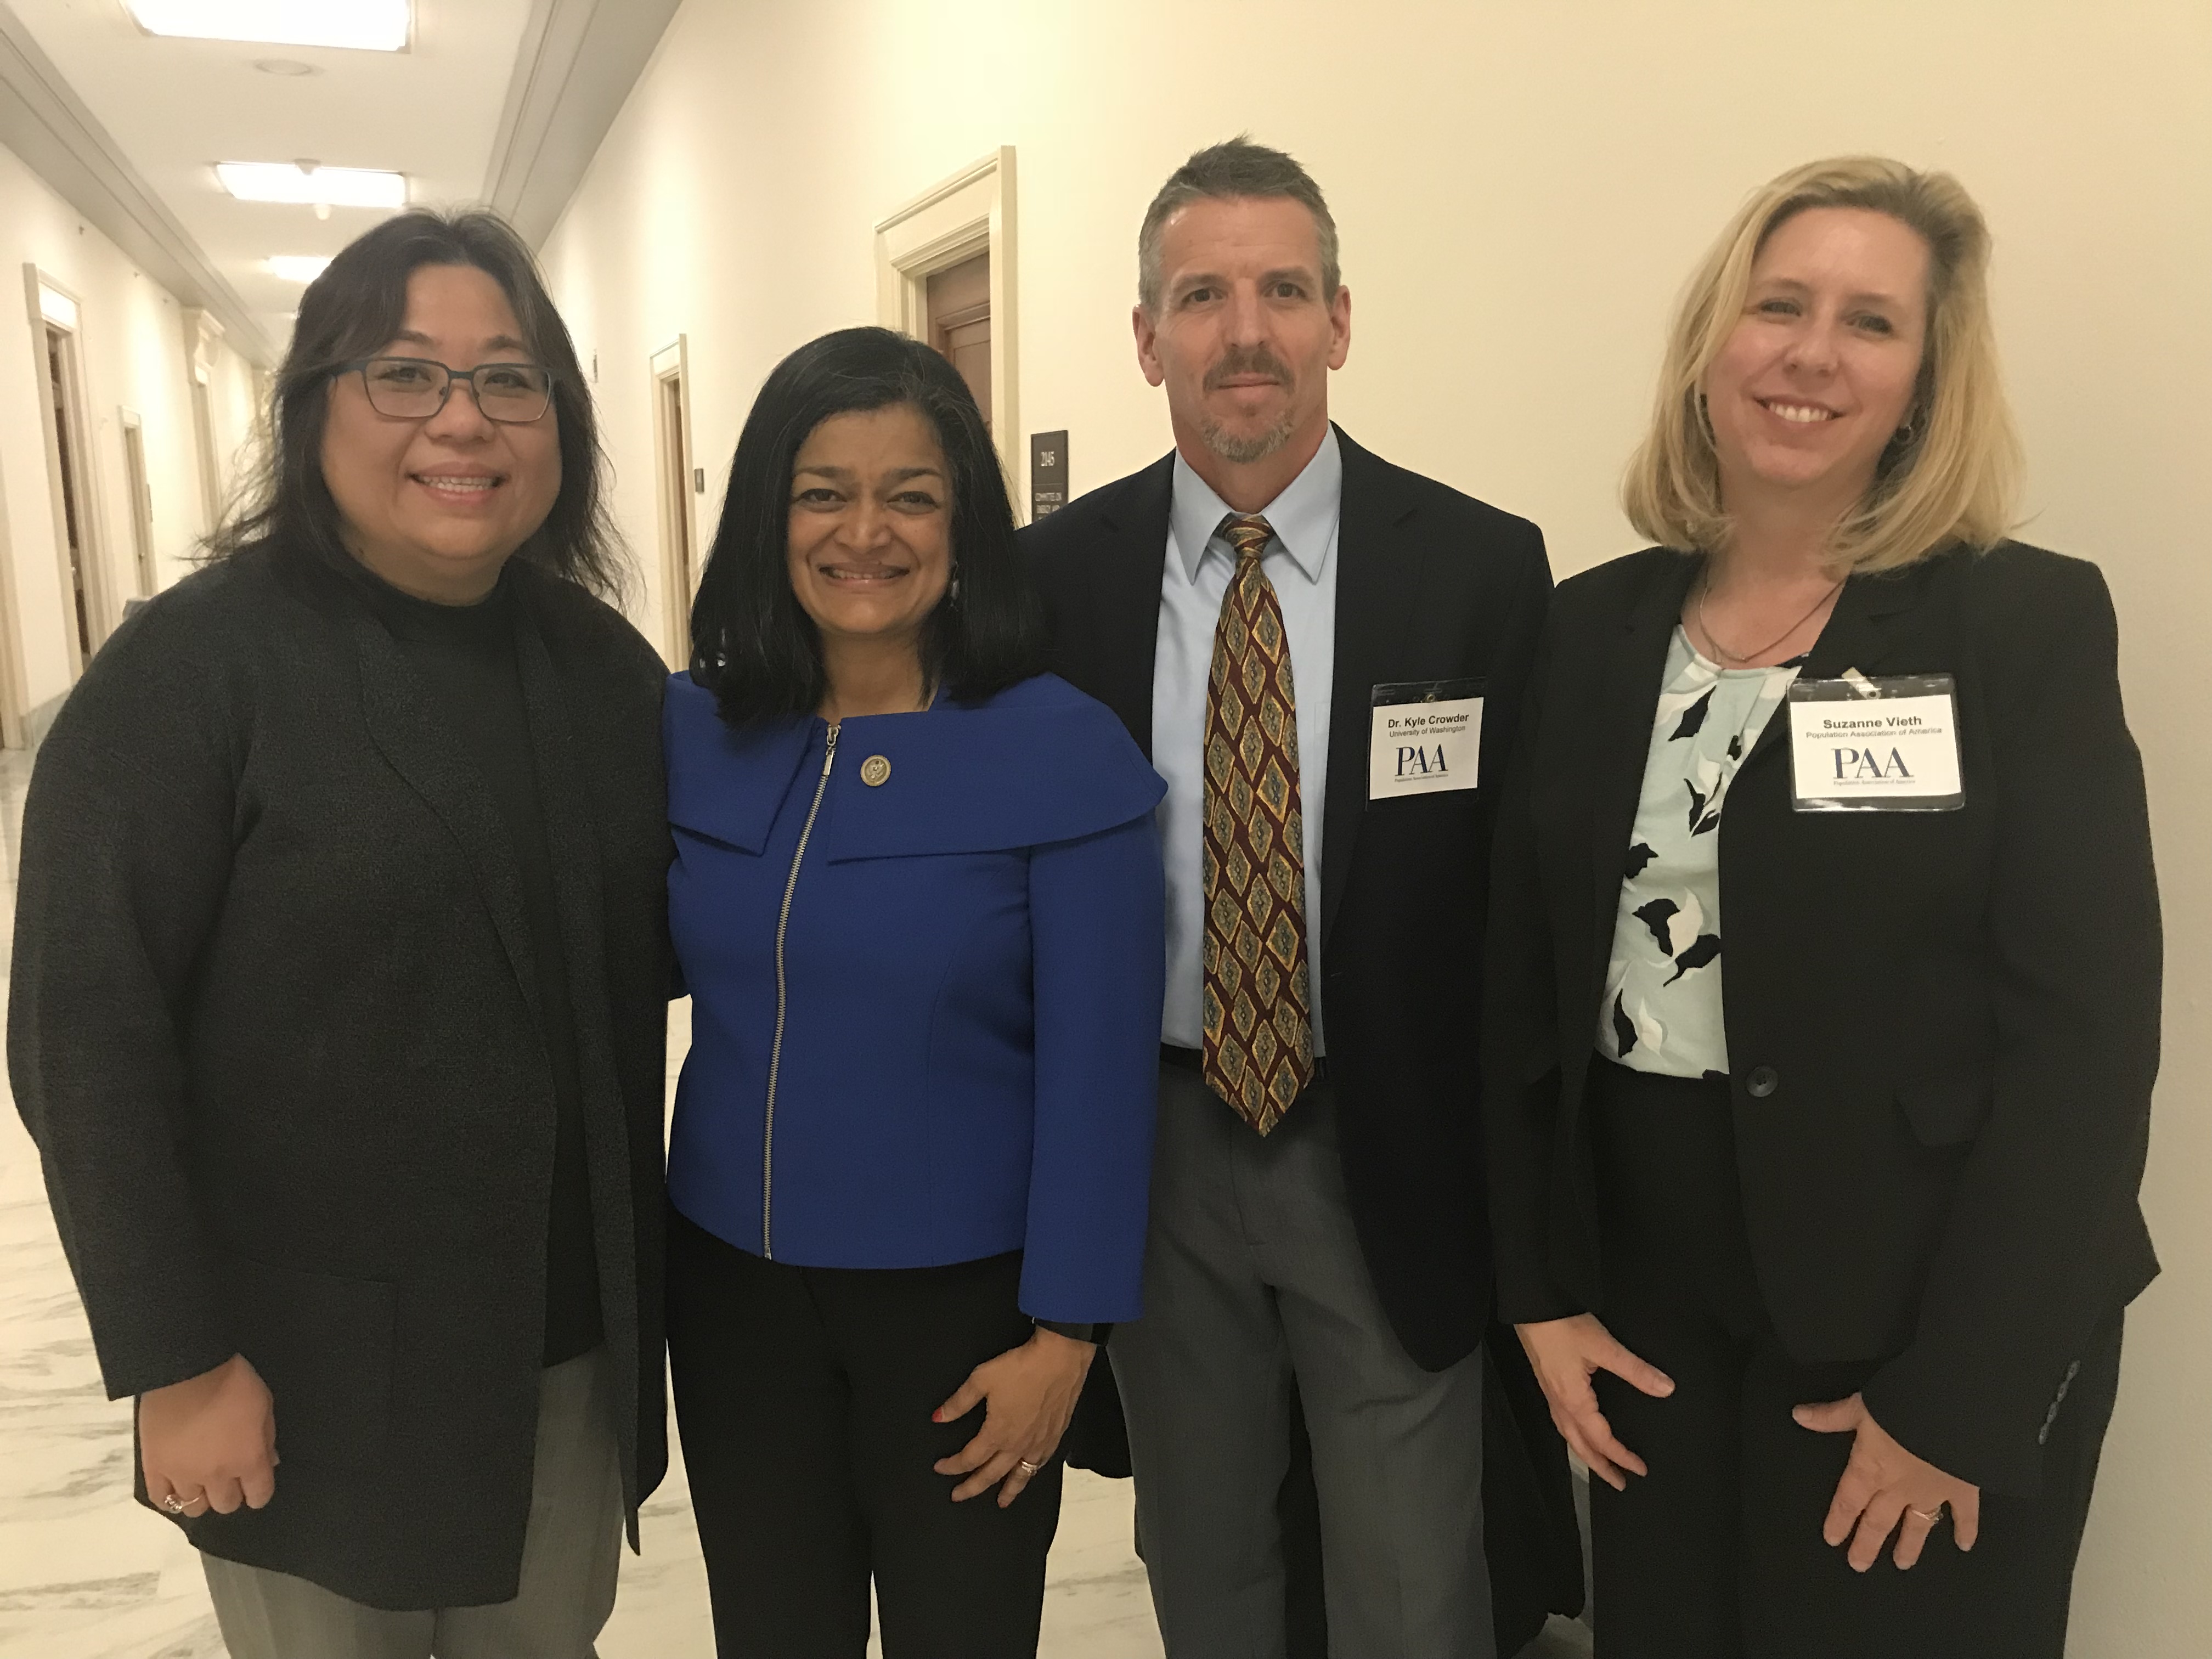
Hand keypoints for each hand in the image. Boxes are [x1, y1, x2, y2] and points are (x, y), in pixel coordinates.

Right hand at [140, 1353, 277, 1518]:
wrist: (187, 1370)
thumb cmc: (234, 1382)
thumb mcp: (265, 1405)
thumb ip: (267, 1439)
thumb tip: (269, 1462)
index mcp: (249, 1460)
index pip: (259, 1496)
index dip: (259, 1492)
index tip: (254, 1483)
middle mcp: (217, 1476)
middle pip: (226, 1505)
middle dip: (231, 1493)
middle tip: (227, 1477)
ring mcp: (183, 1475)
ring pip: (194, 1507)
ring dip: (201, 1496)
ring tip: (200, 1480)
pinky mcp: (154, 1469)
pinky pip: (160, 1500)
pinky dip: (170, 1498)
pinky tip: (176, 1486)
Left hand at [932, 1327, 1095, 1507]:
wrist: (1061, 1358)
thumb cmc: (1023, 1367)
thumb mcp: (981, 1379)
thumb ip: (958, 1402)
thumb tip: (938, 1417)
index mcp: (997, 1433)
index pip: (969, 1459)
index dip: (951, 1466)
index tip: (940, 1467)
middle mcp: (1018, 1444)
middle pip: (991, 1475)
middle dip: (972, 1487)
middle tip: (959, 1495)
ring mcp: (1039, 1442)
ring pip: (1020, 1476)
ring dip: (1008, 1491)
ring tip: (1001, 1502)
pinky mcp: (1055, 1435)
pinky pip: (1040, 1464)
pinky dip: (1032, 1473)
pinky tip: (1030, 1472)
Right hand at [1516, 1314, 1674, 1489]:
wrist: (1532, 1306)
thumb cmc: (1563, 1326)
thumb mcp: (1604, 1347)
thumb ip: (1635, 1370)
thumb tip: (1665, 1388)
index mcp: (1574, 1400)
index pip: (1601, 1439)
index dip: (1621, 1456)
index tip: (1639, 1469)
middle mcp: (1560, 1402)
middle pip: (1580, 1446)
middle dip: (1600, 1467)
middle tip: (1618, 1483)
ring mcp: (1550, 1394)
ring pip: (1568, 1435)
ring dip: (1585, 1454)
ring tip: (1599, 1464)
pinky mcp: (1547, 1382)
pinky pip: (1561, 1421)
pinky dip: (1573, 1435)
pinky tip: (1578, 1429)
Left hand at [1793, 1393, 1979, 1570]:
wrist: (1953, 1412)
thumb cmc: (1905, 1406)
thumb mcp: (1862, 1406)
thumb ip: (1832, 1416)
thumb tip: (1800, 1415)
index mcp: (1871, 1468)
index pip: (1848, 1501)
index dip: (1839, 1521)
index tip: (1833, 1540)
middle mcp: (1899, 1487)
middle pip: (1879, 1522)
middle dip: (1867, 1544)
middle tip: (1859, 1564)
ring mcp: (1932, 1492)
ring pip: (1917, 1525)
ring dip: (1909, 1545)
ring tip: (1902, 1563)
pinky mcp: (1962, 1489)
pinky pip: (1964, 1515)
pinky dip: (1966, 1529)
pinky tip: (1965, 1544)